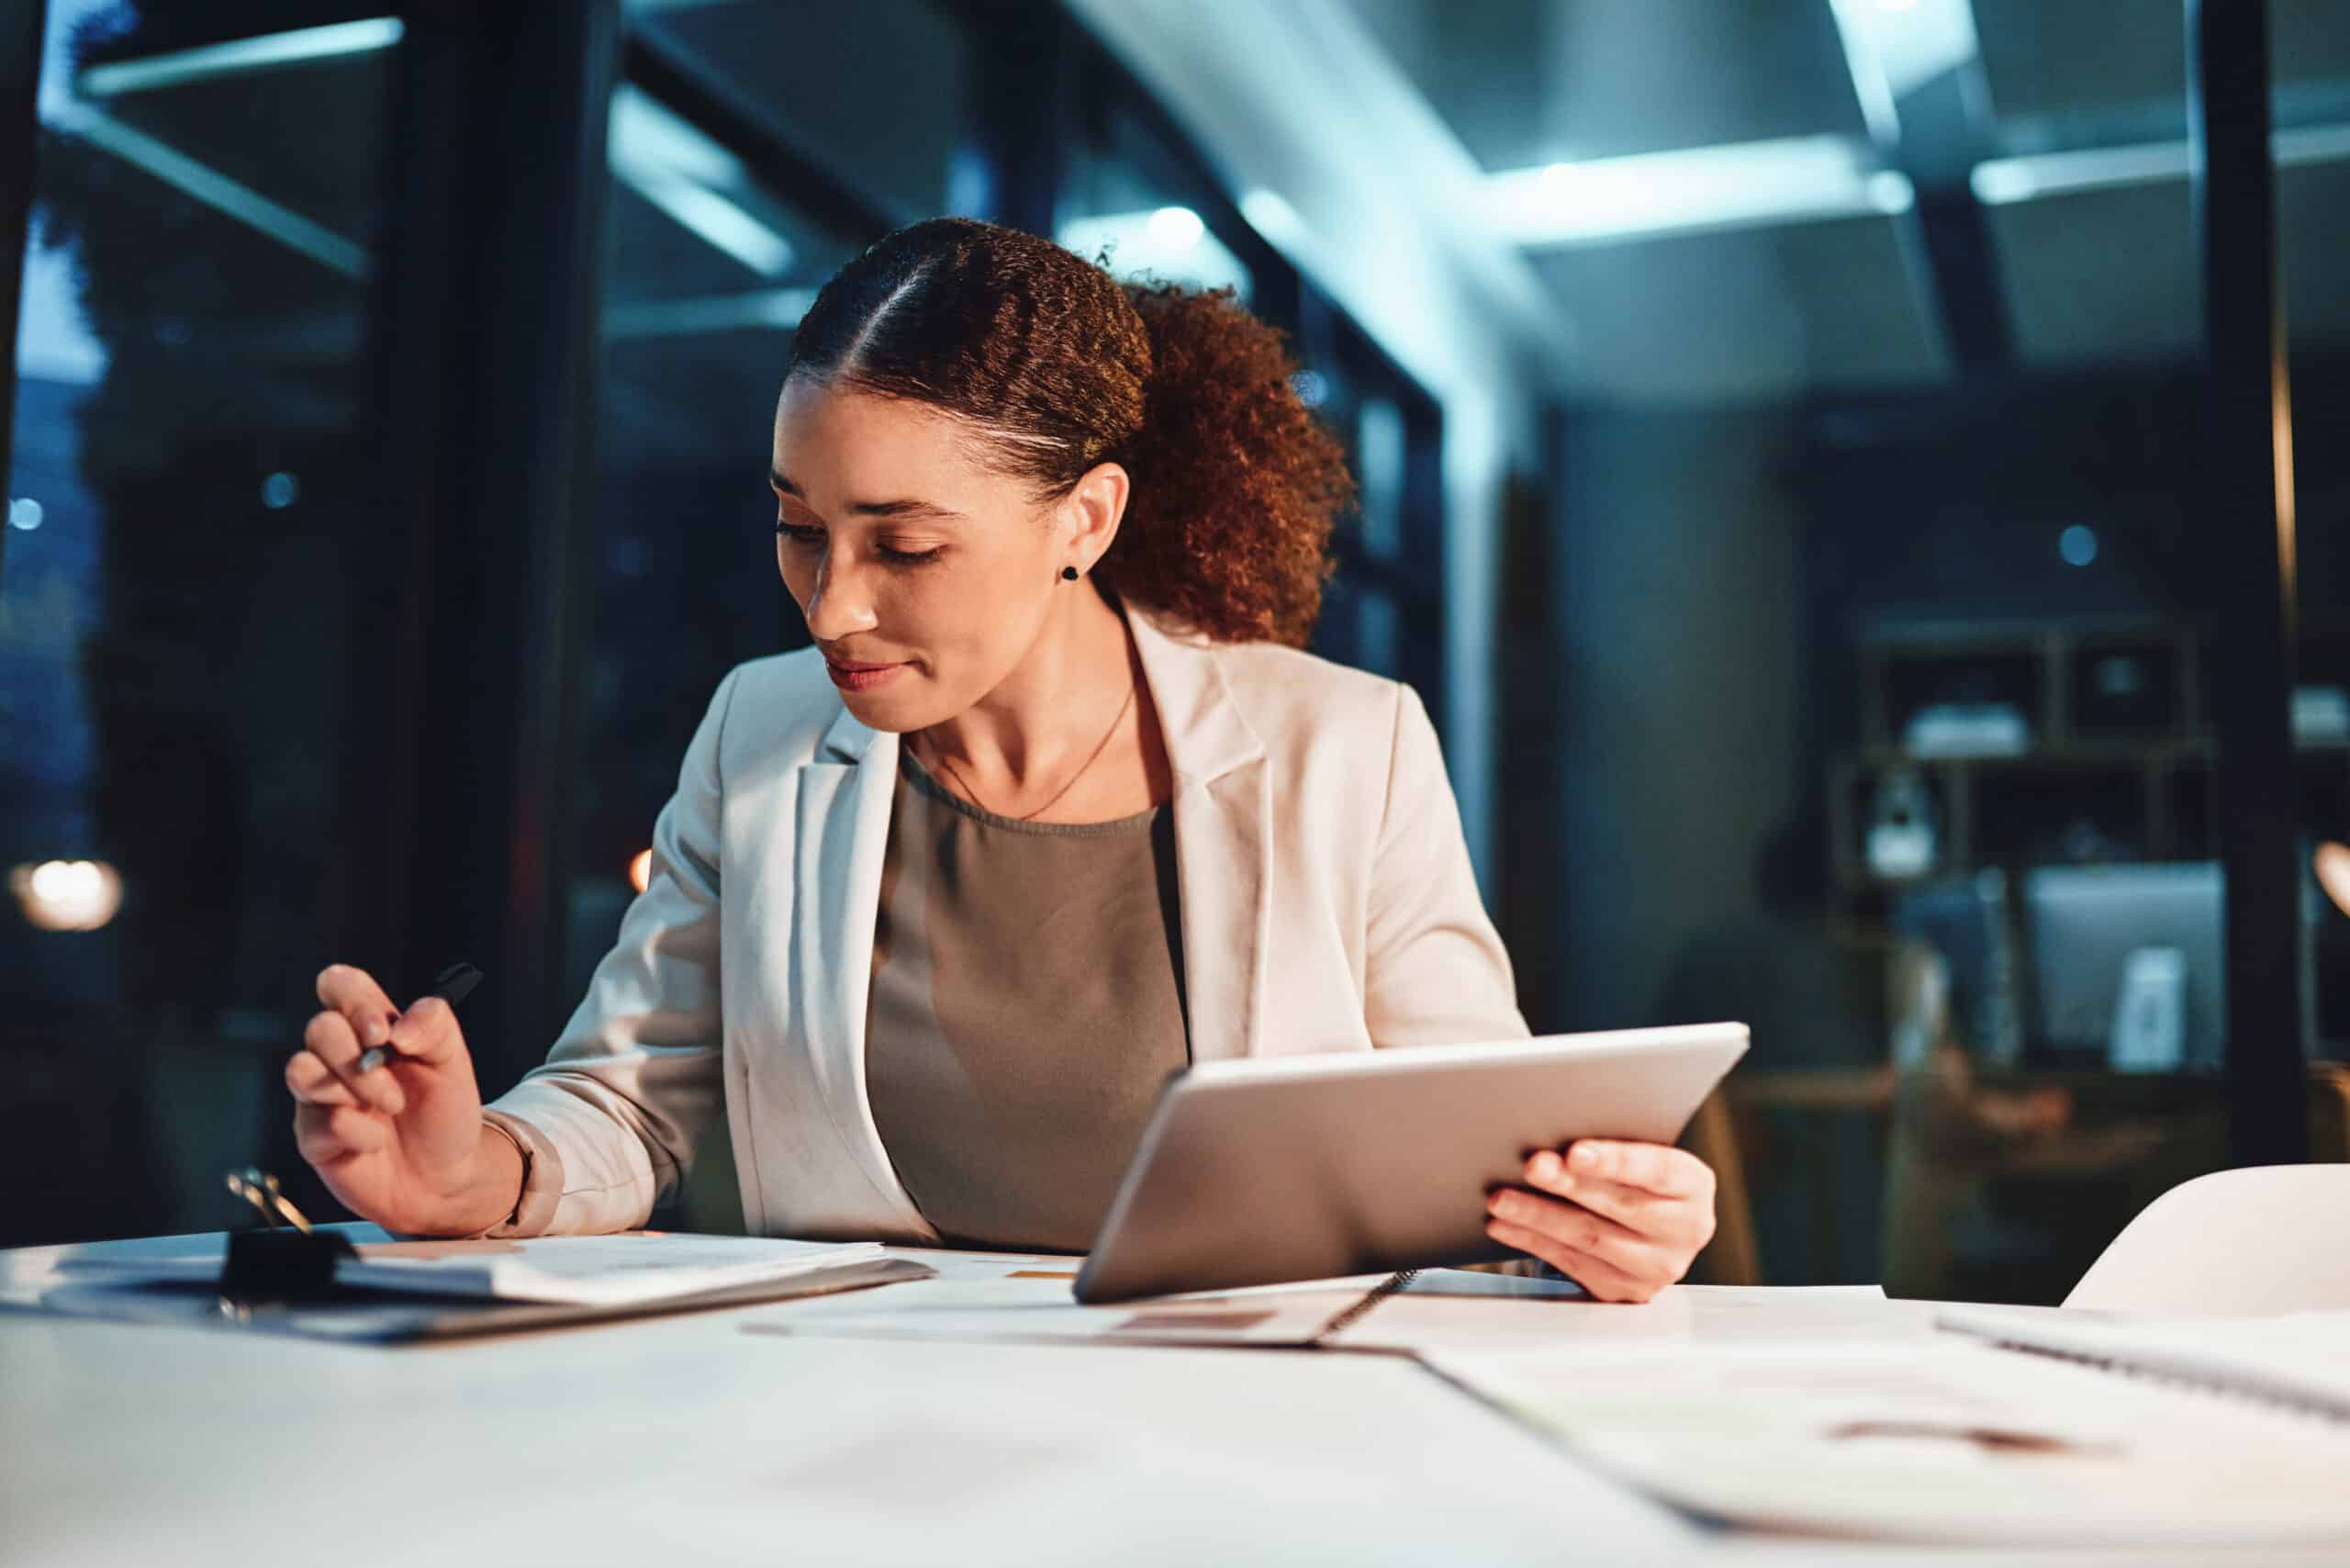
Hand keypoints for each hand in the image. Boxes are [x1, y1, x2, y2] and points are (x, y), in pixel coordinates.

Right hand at [284, 964, 506, 1234]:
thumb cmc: (445, 1113)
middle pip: (319, 1027)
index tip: (381, 1032)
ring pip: (301, 1068)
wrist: (444, 1178)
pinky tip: (376, 1142)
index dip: (352, 1000)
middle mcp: (339, 1055)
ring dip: (352, 1090)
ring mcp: (321, 1094)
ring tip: (389, 1109)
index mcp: (372, 1027)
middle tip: (396, 1089)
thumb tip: (396, 1029)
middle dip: (358, 1058)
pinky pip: (317, 1121)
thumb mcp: (454, 1062)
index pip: (340, 986)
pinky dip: (357, 1131)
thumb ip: (435, 1026)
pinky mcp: (312, 1134)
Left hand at [1484, 1140, 1717, 1302]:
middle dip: (1568, 1186)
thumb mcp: (1643, 1154)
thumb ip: (1613, 1147)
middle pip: (1619, 1207)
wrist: (1658, 1223)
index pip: (1655, 1171)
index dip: (1614, 1161)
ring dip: (1539, 1217)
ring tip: (1502, 1198)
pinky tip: (1506, 1225)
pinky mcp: (1624, 1290)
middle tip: (1531, 1167)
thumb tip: (1554, 1134)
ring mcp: (1656, 1267)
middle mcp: (1684, 1231)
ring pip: (1590, 1239)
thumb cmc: (1639, 1175)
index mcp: (1693, 1187)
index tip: (1575, 1152)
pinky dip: (1533, 1241)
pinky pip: (1572, 1263)